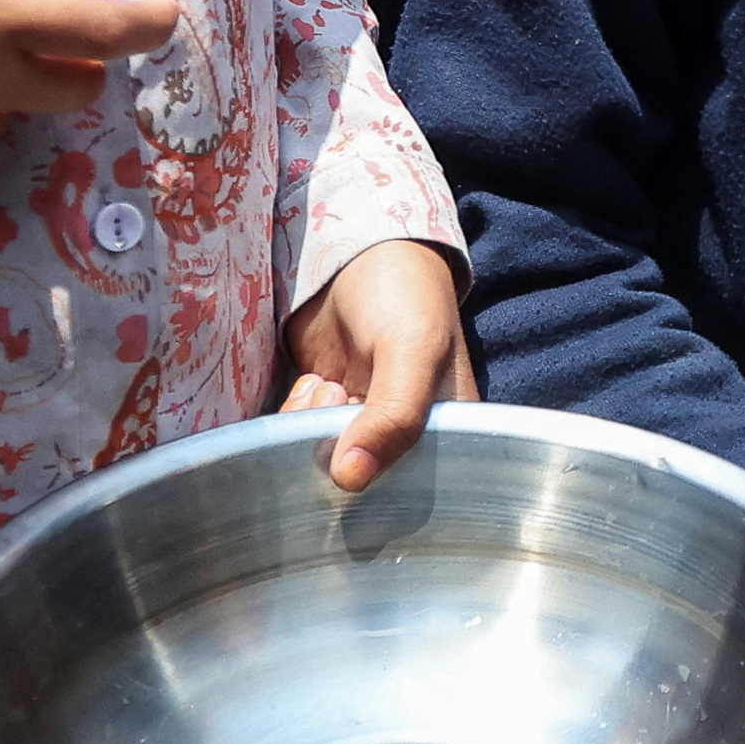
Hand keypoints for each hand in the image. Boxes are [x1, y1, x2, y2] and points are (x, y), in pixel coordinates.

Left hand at [279, 239, 473, 489]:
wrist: (357, 256)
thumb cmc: (405, 296)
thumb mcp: (413, 351)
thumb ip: (393, 415)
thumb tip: (351, 479)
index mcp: (449, 433)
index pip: (415, 487)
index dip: (377, 473)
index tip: (355, 440)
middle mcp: (408, 439)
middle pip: (361, 477)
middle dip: (335, 444)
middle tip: (339, 396)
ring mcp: (363, 428)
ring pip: (322, 461)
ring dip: (311, 425)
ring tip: (329, 381)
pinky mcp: (327, 415)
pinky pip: (300, 440)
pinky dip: (295, 416)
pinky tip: (312, 382)